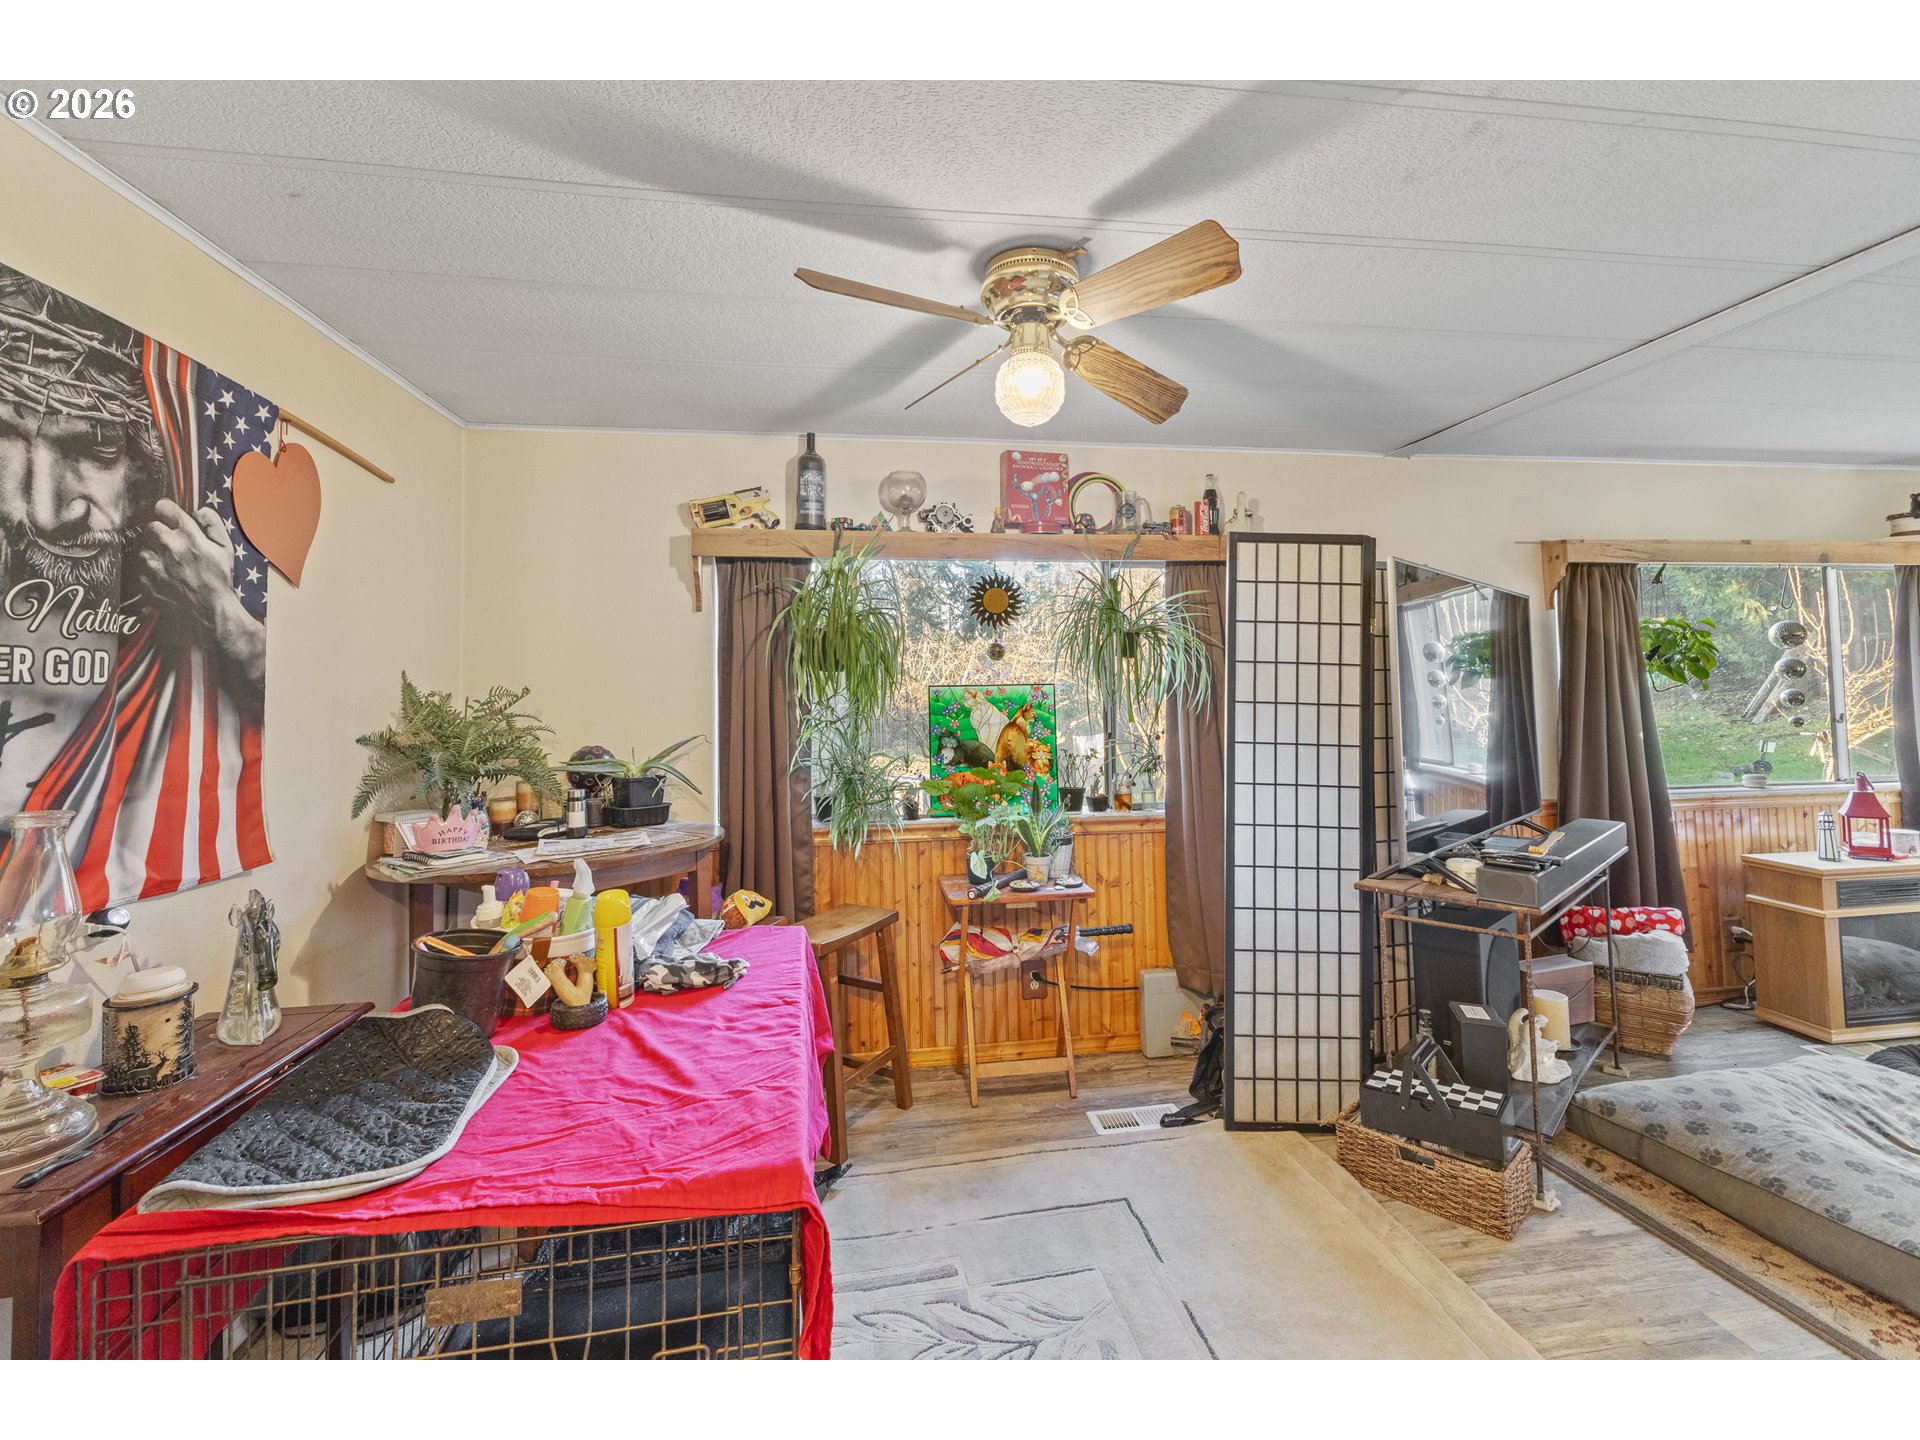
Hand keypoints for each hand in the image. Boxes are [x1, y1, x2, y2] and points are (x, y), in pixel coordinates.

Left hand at [132, 500, 264, 712]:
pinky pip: (141, 570)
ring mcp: (155, 565)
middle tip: (172, 544)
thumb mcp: (226, 549)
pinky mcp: (147, 582)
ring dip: (153, 553)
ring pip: (144, 549)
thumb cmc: (221, 580)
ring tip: (168, 564)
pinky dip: (150, 573)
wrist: (211, 612)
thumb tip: (199, 511)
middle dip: (160, 533)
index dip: (166, 510)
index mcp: (188, 535)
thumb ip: (213, 524)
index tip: (168, 514)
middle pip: (151, 527)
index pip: (164, 508)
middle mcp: (169, 547)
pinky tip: (164, 579)